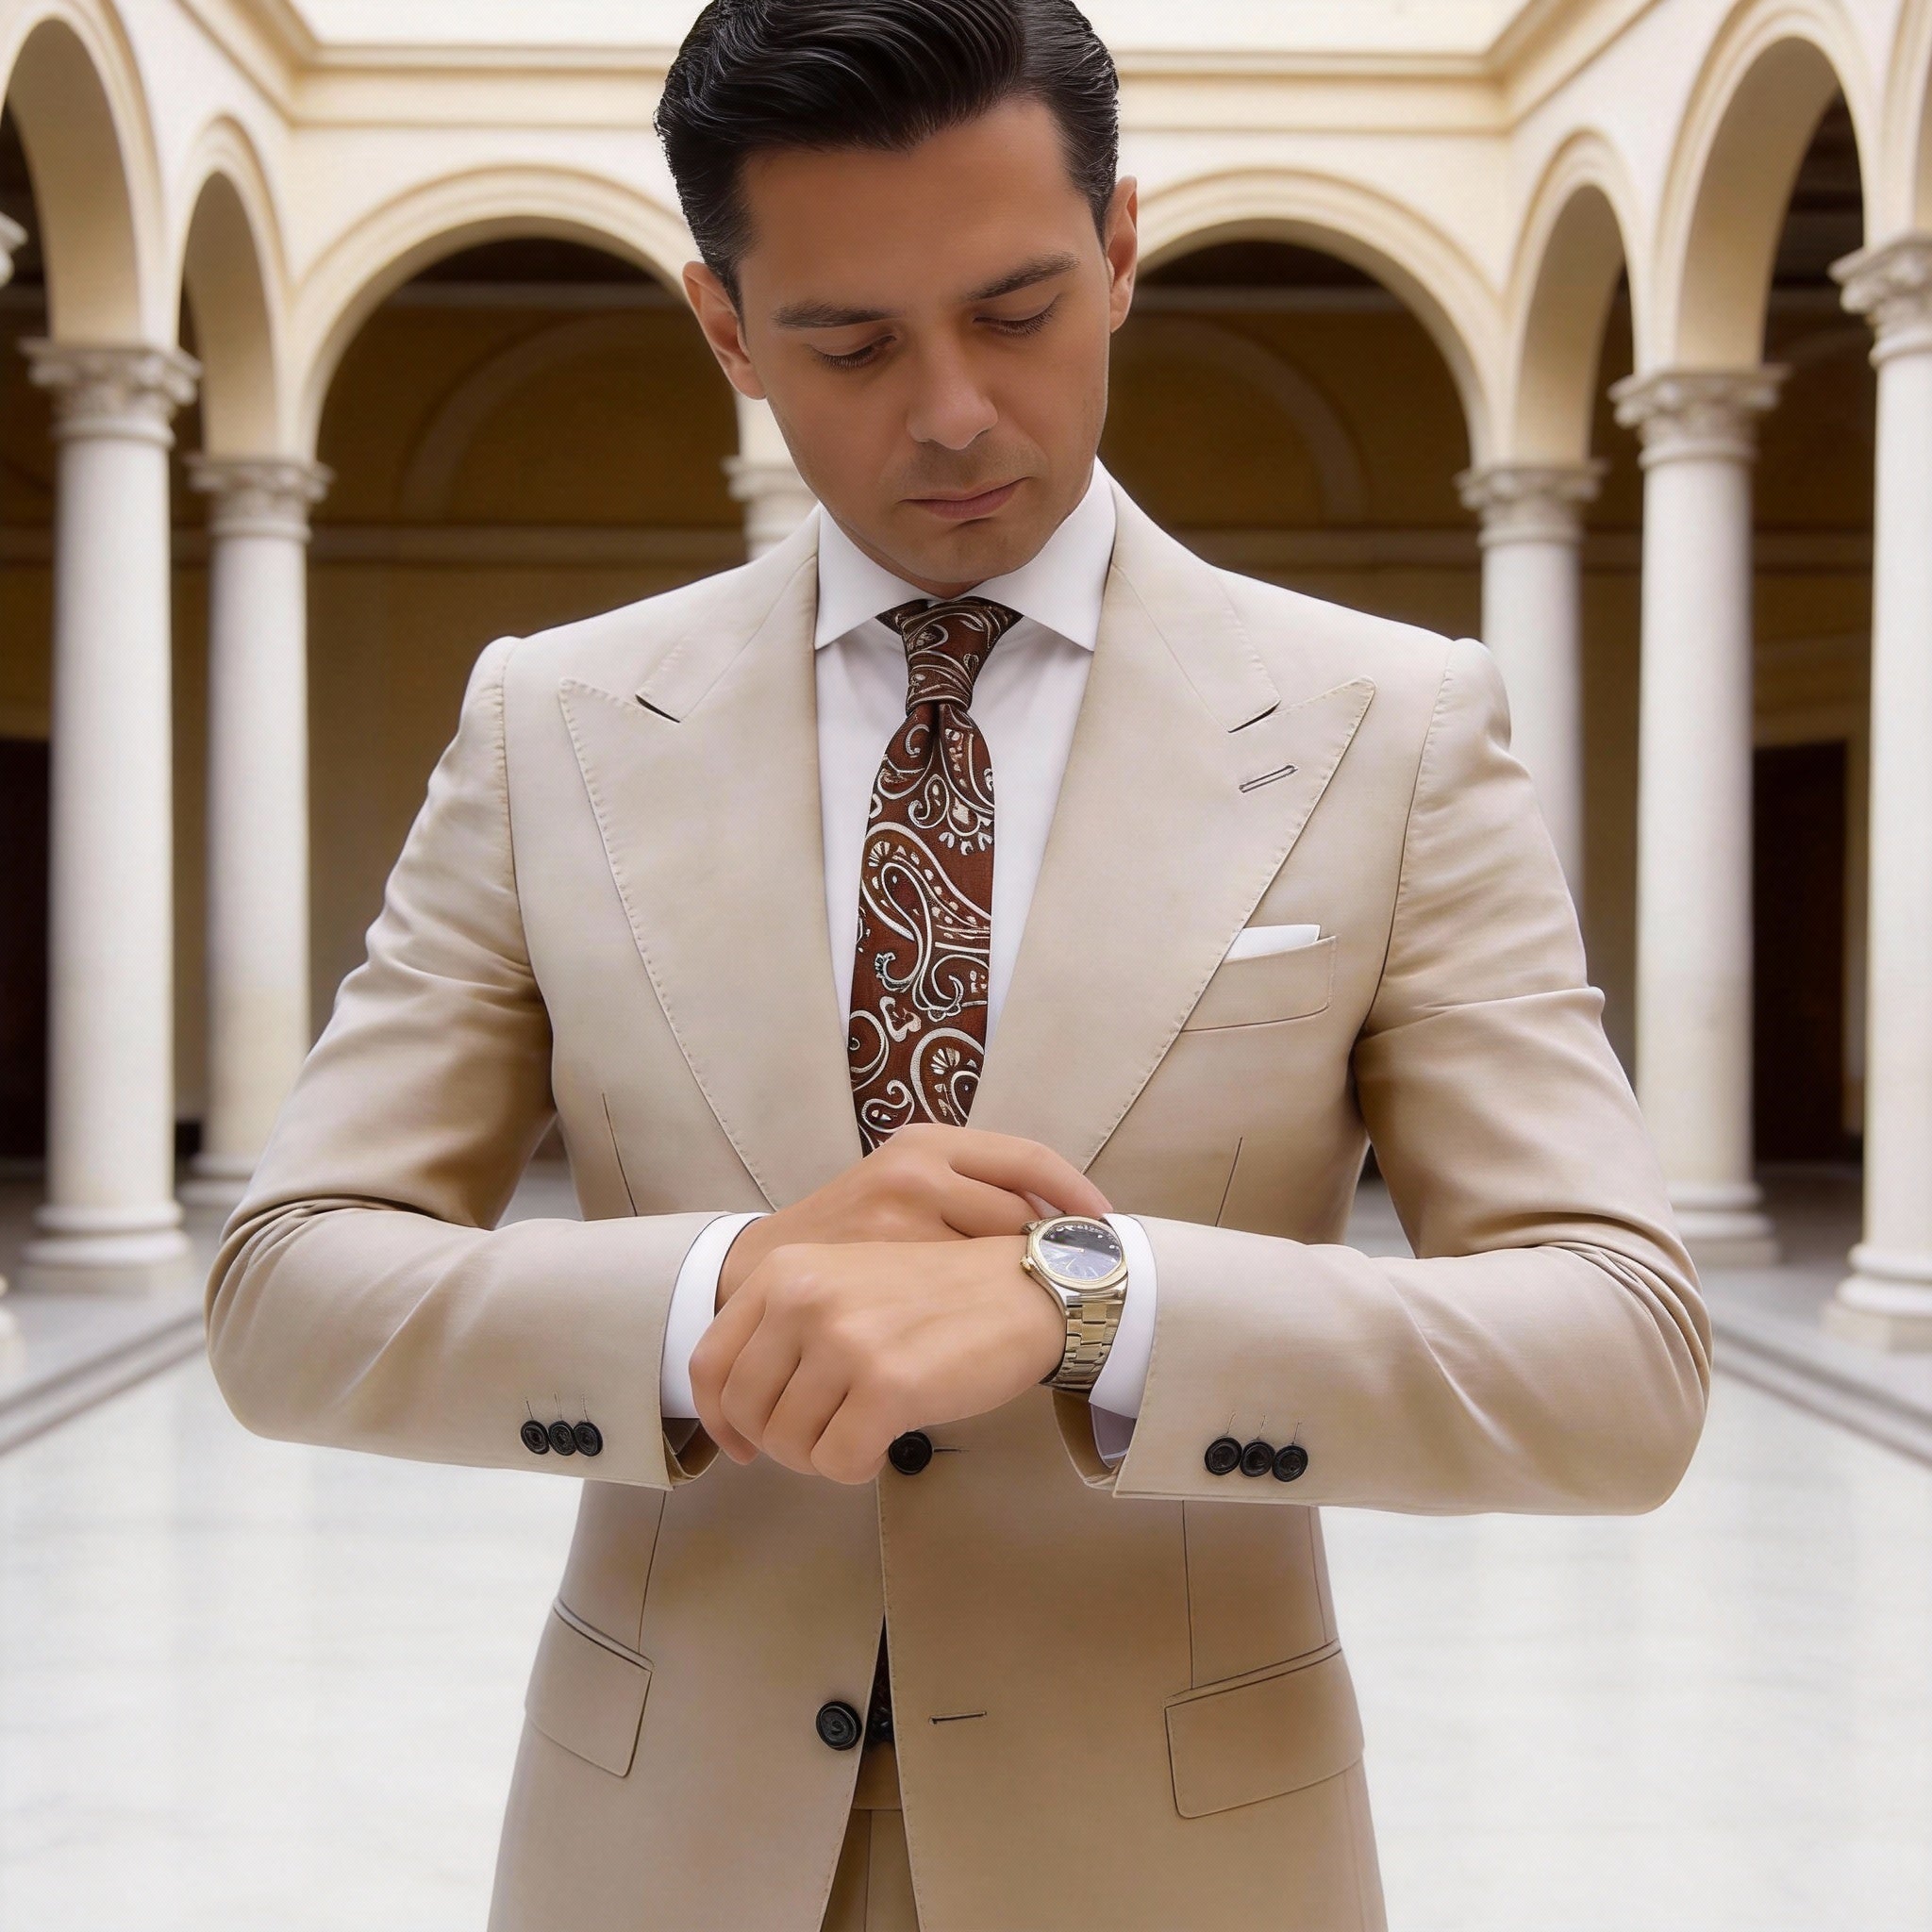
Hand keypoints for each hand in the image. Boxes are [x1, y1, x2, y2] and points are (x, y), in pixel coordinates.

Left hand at [689, 1236, 1064, 1481]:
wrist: (1024, 1288)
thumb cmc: (939, 1296)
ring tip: (865, 1429)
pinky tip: (888, 1438)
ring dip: (824, 1455)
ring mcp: (844, 1339)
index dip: (718, 1418)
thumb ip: (789, 1329)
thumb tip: (743, 1416)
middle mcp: (803, 1298)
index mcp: (785, 1271)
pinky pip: (839, 1463)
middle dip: (779, 1443)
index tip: (744, 1444)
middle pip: (746, 1410)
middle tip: (824, 1440)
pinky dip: (858, 1466)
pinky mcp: (887, 1384)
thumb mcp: (846, 1283)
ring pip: (789, 1444)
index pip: (711, 1362)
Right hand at [716, 1124, 1108, 1306]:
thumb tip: (1054, 1220)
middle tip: (1069, 1271)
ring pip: (995, 1254)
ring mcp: (897, 1223)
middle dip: (1048, 1246)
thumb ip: (965, 1190)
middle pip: (1020, 1212)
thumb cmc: (850, 1232)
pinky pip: (959, 1293)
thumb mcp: (902, 1185)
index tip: (1107, 1223)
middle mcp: (915, 1172)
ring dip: (1017, 1278)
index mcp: (927, 1143)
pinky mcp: (880, 1272)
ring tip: (1029, 1299)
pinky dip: (982, 1308)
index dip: (1077, 1193)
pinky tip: (987, 1321)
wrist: (763, 1272)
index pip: (1029, 1159)